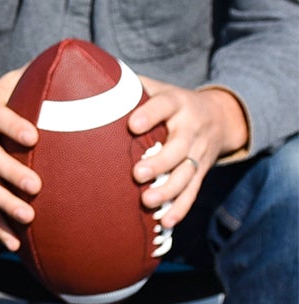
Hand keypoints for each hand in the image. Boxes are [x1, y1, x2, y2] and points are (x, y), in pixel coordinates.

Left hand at [128, 82, 246, 230]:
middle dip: (160, 161)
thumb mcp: (156, 87)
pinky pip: (193, 191)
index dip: (151, 114)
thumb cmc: (170, 102)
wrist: (220, 116)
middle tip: (137, 173)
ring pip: (187, 173)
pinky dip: (180, 208)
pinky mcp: (202, 172)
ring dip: (169, 189)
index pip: (164, 106)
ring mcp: (199, 152)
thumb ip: (126, 87)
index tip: (134, 125)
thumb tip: (83, 81)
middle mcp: (191, 127)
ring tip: (148, 201)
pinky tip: (165, 222)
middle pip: (180, 146)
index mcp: (177, 103)